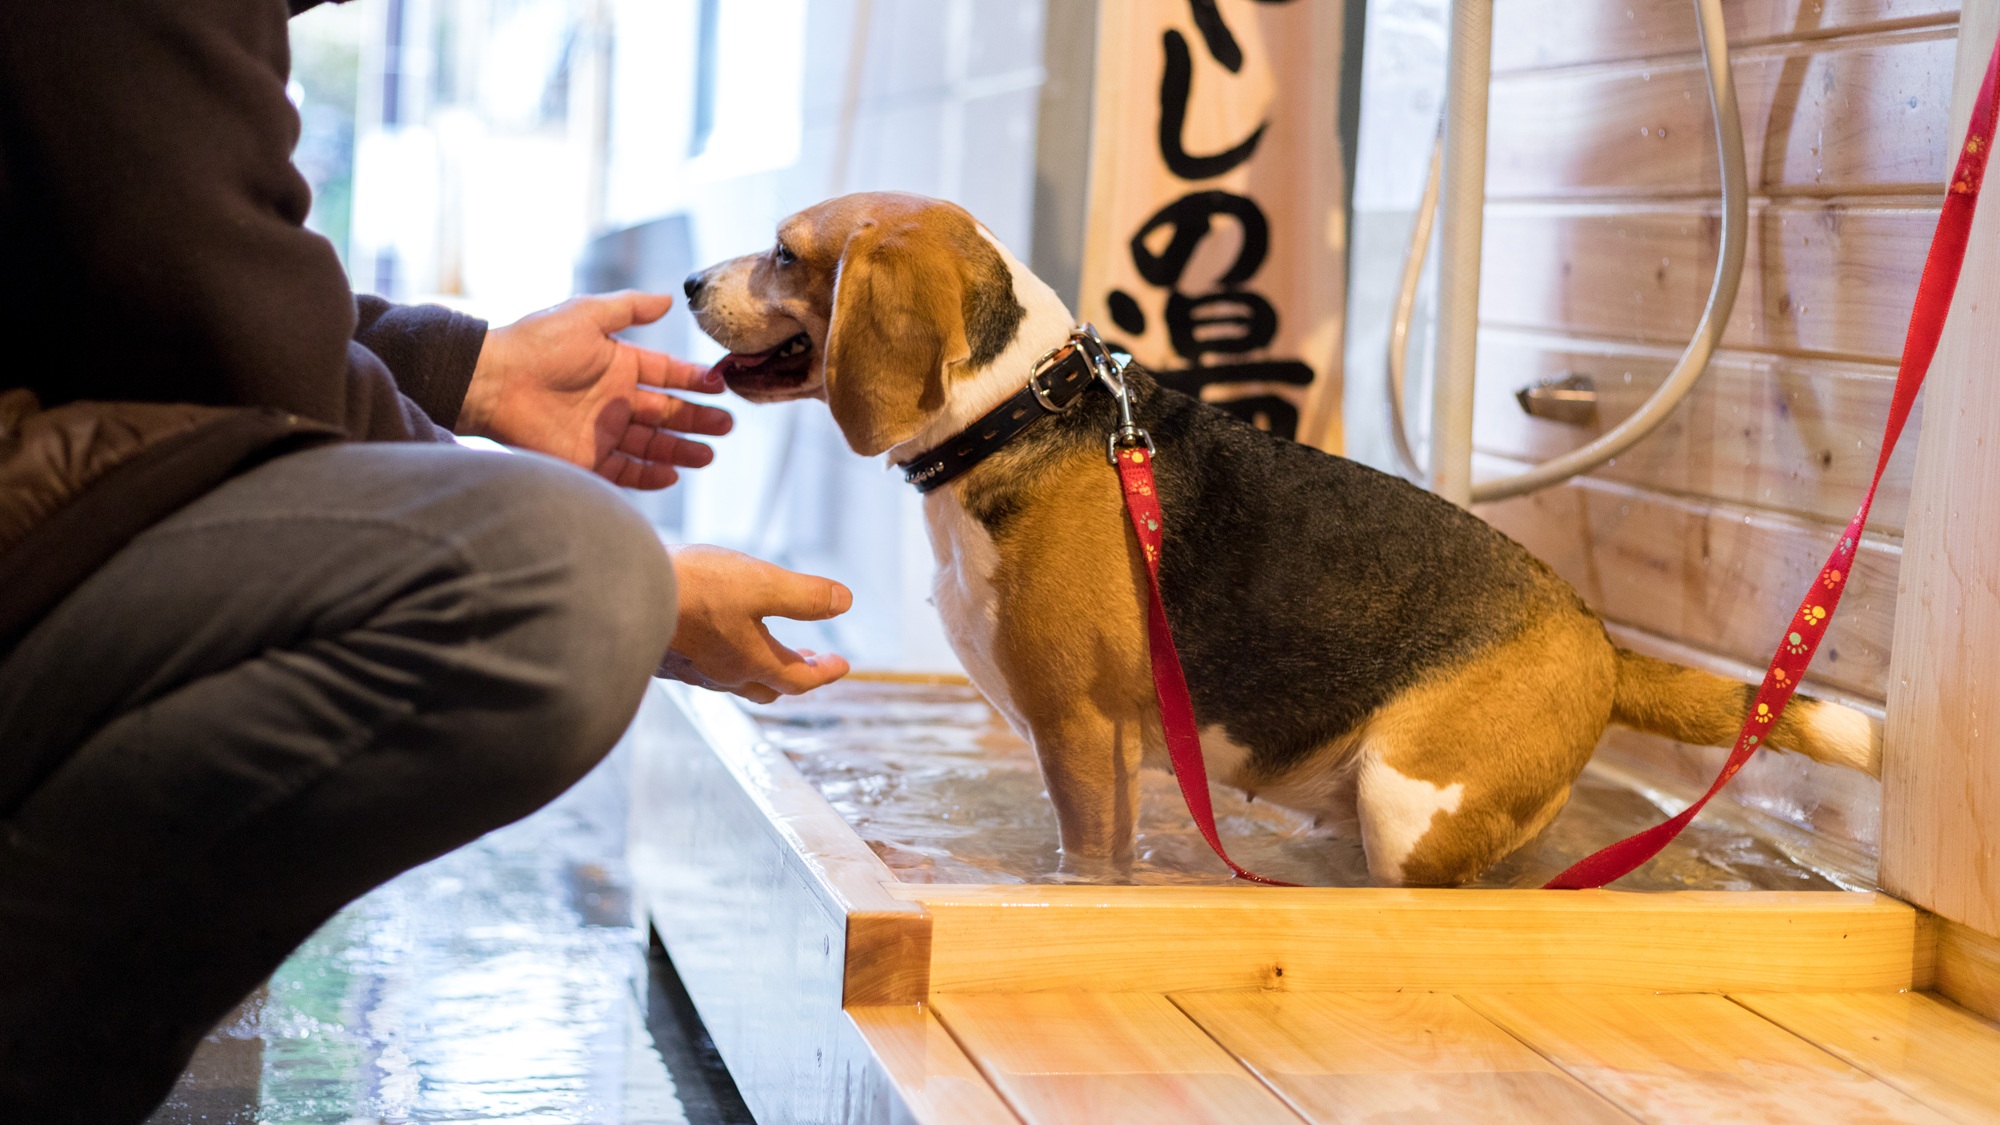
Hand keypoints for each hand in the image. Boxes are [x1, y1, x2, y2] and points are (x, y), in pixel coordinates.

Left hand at [458, 291, 732, 488]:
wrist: (493, 381)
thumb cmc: (536, 343)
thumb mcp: (588, 314)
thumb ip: (630, 307)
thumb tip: (668, 299)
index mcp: (617, 365)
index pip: (666, 375)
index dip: (693, 380)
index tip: (719, 385)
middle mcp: (613, 400)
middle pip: (666, 413)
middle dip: (697, 420)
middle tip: (726, 425)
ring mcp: (600, 431)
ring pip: (651, 445)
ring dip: (680, 450)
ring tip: (708, 455)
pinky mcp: (585, 460)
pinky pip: (624, 472)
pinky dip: (648, 475)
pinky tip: (673, 475)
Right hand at [658, 545, 853, 703]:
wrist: (623, 594)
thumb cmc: (694, 589)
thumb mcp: (762, 584)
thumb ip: (805, 595)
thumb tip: (844, 601)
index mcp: (752, 662)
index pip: (799, 679)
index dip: (824, 672)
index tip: (842, 665)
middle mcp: (722, 674)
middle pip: (767, 685)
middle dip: (793, 672)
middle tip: (808, 659)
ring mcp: (691, 669)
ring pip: (734, 679)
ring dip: (758, 666)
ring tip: (763, 646)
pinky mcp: (664, 657)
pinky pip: (704, 669)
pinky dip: (724, 658)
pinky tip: (713, 639)